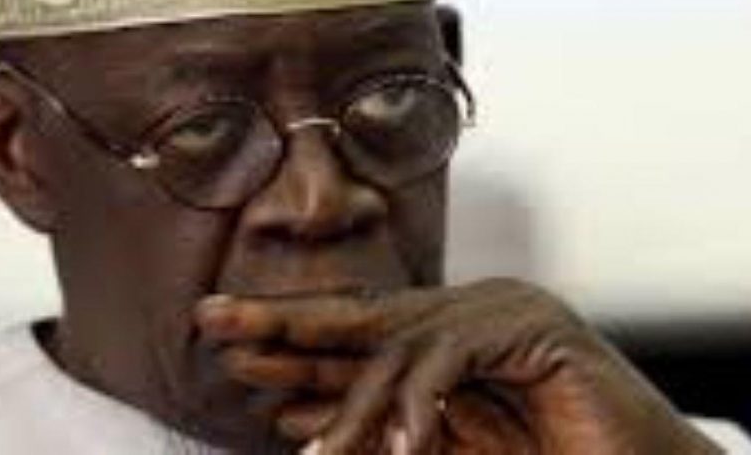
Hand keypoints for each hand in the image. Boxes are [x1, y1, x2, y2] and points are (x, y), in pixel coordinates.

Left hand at [196, 279, 718, 453]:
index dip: (286, 336)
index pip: (354, 332)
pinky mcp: (537, 329)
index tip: (222, 342)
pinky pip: (457, 358)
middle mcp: (469, 310)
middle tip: (213, 325)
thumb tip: (292, 416)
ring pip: (403, 347)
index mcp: (446, 333)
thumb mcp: (446, 448)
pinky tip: (403, 446)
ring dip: (355, 405)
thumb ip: (379, 429)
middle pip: (360, 316)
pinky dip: (423, 402)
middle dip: (282, 323)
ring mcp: (504, 310)